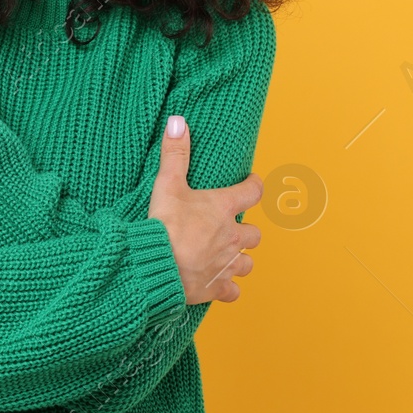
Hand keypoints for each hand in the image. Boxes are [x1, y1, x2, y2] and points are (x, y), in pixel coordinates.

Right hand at [146, 116, 263, 304]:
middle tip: (231, 227)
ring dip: (241, 259)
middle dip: (247, 231)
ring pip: (248, 263)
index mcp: (224, 209)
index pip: (253, 192)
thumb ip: (175, 153)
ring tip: (227, 256)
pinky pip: (233, 291)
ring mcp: (227, 265)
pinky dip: (228, 288)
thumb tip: (178, 121)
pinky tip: (219, 284)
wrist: (156, 267)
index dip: (254, 186)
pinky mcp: (217, 289)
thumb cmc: (164, 225)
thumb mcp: (167, 184)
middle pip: (256, 234)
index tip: (251, 183)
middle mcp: (232, 237)